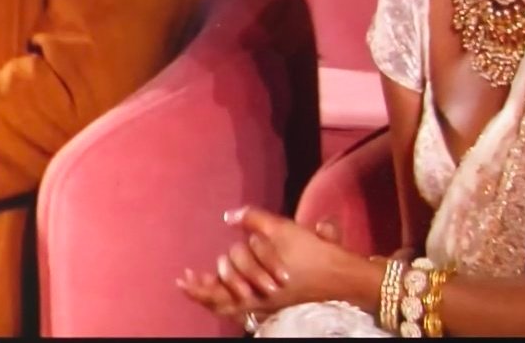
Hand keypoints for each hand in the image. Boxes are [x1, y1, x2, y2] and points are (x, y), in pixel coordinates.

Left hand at [177, 207, 366, 319]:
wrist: (341, 275)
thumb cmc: (311, 252)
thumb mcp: (281, 229)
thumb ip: (253, 219)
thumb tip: (229, 217)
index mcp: (256, 285)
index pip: (219, 293)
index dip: (199, 288)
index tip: (182, 279)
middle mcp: (258, 298)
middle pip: (222, 301)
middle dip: (203, 290)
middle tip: (186, 281)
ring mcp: (266, 302)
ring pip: (231, 307)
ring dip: (212, 296)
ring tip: (196, 286)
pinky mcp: (275, 301)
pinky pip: (244, 307)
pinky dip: (228, 298)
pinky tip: (224, 287)